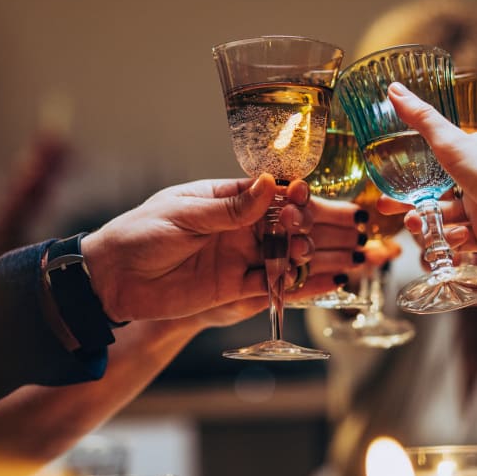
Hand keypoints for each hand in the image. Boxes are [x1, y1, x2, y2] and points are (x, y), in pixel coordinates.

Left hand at [82, 174, 362, 322]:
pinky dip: (303, 286)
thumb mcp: (183, 213)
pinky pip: (275, 287)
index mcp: (230, 199)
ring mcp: (241, 259)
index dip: (307, 199)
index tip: (331, 199)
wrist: (110, 277)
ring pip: (292, 258)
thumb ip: (229, 207)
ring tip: (361, 258)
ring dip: (326, 257)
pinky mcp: (235, 289)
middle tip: (365, 231)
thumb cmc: (139, 232)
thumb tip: (271, 186)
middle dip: (331, 228)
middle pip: (295, 228)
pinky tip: (331, 283)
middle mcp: (242, 228)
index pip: (279, 196)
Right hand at [382, 83, 476, 268]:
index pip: (433, 161)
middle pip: (432, 193)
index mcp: (471, 154)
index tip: (385, 179)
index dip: (407, 171)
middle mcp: (476, 180)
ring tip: (419, 227)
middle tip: (387, 210)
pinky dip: (452, 240)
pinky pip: (458, 240)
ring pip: (441, 219)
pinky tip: (457, 238)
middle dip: (409, 203)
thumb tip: (393, 89)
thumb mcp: (452, 145)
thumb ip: (421, 120)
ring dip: (427, 224)